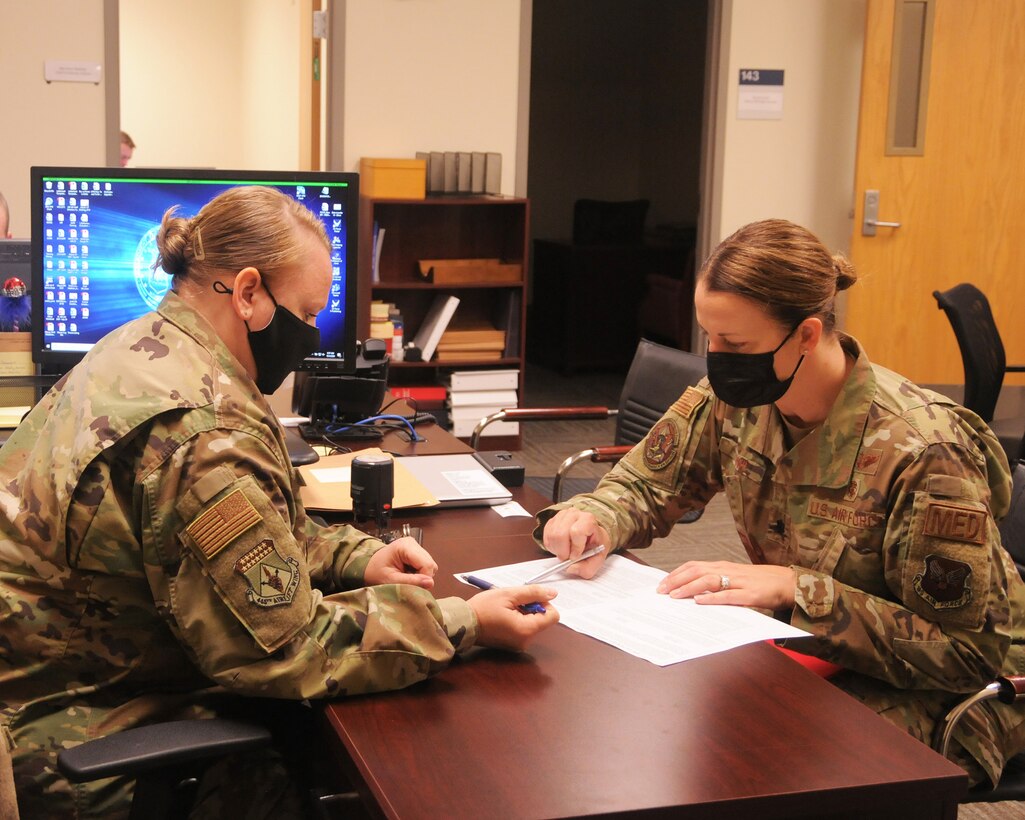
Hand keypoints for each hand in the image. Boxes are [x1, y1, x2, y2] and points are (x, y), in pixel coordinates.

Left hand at [364, 537, 437, 589]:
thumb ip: (411, 582)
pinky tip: (408, 573)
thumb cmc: (376, 572)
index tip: (415, 587)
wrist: (369, 567)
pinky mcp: (416, 551)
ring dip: (421, 575)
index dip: (424, 579)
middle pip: (430, 564)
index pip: (426, 564)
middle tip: (408, 582)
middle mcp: (412, 543)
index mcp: (405, 546)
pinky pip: (426, 565)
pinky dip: (419, 573)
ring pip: (430, 565)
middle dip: (422, 577)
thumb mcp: (391, 580)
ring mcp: (415, 546)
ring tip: (406, 577)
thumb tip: (430, 583)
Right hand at [470, 586, 559, 651]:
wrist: (463, 623)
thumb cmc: (484, 607)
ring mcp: (519, 646)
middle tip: (513, 603)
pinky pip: (523, 630)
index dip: (545, 603)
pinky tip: (503, 617)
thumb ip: (533, 593)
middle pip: (542, 620)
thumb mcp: (509, 594)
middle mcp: (526, 641)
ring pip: (533, 624)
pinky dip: (518, 621)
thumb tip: (553, 593)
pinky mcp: (512, 646)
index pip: (553, 616)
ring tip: (505, 609)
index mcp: (527, 629)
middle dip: (531, 608)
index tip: (528, 598)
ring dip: (524, 614)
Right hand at [541, 508, 610, 578]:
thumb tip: (571, 568)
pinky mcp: (552, 521)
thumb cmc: (594, 544)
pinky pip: (546, 537)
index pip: (577, 532)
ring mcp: (561, 516)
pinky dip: (552, 546)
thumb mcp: (597, 559)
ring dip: (557, 549)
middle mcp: (574, 514)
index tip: (576, 555)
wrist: (591, 536)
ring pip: (552, 536)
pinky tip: (560, 547)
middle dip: (563, 551)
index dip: (575, 547)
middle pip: (560, 534)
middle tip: (568, 557)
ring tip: (566, 551)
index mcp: (588, 520)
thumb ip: (587, 567)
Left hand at [657, 561, 796, 610]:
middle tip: (661, 591)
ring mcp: (739, 582)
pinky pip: (728, 596)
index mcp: (723, 566)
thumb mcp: (735, 578)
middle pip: (697, 571)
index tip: (662, 582)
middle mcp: (728, 571)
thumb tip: (693, 592)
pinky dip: (712, 598)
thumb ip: (717, 582)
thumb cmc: (760, 582)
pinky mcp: (750, 595)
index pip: (694, 566)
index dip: (677, 573)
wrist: (787, 583)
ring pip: (709, 581)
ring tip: (675, 596)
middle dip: (677, 580)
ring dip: (689, 588)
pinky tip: (700, 602)